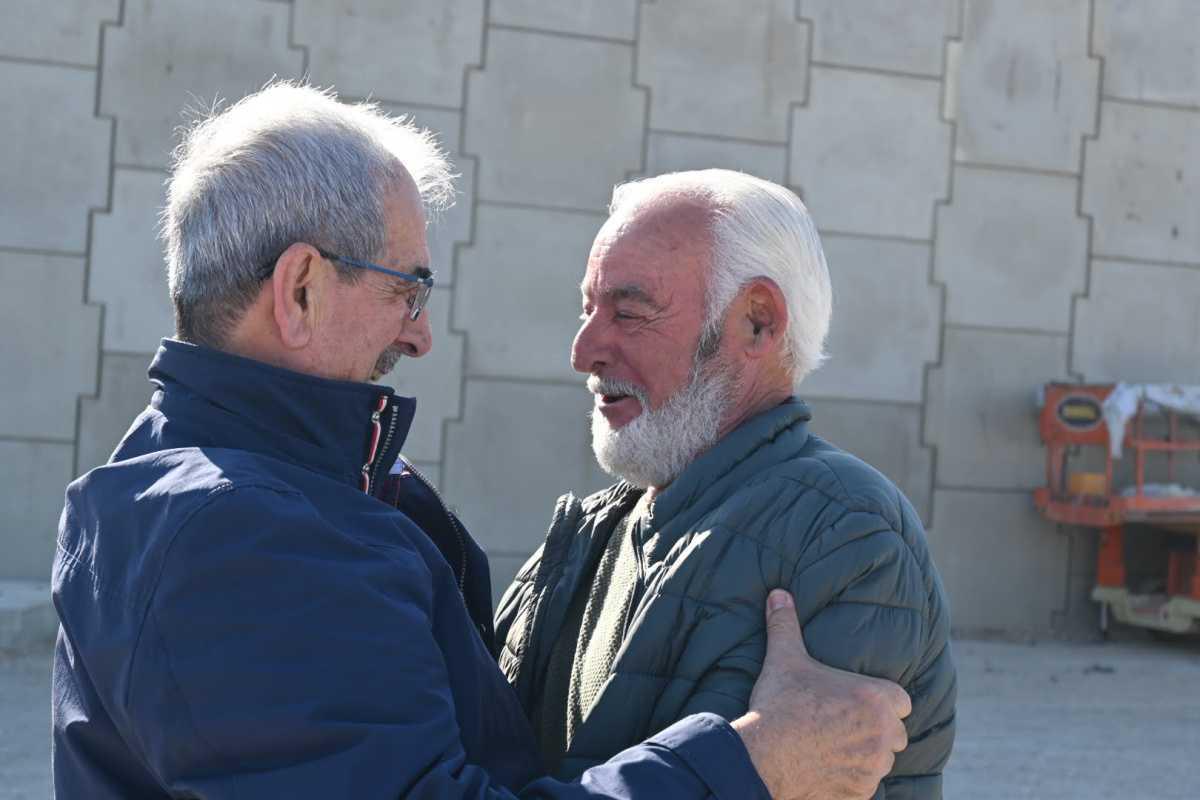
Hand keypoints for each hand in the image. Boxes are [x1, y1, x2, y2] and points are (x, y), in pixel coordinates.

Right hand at [731, 590, 910, 799]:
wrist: (764, 756)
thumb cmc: (780, 704)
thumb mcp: (784, 658)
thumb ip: (786, 624)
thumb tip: (778, 593)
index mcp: (875, 698)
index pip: (901, 702)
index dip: (882, 703)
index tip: (859, 704)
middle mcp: (882, 733)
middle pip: (895, 733)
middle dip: (877, 731)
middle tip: (844, 726)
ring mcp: (873, 766)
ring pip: (882, 761)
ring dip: (866, 756)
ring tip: (835, 748)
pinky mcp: (860, 793)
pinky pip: (866, 787)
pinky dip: (852, 781)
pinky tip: (828, 771)